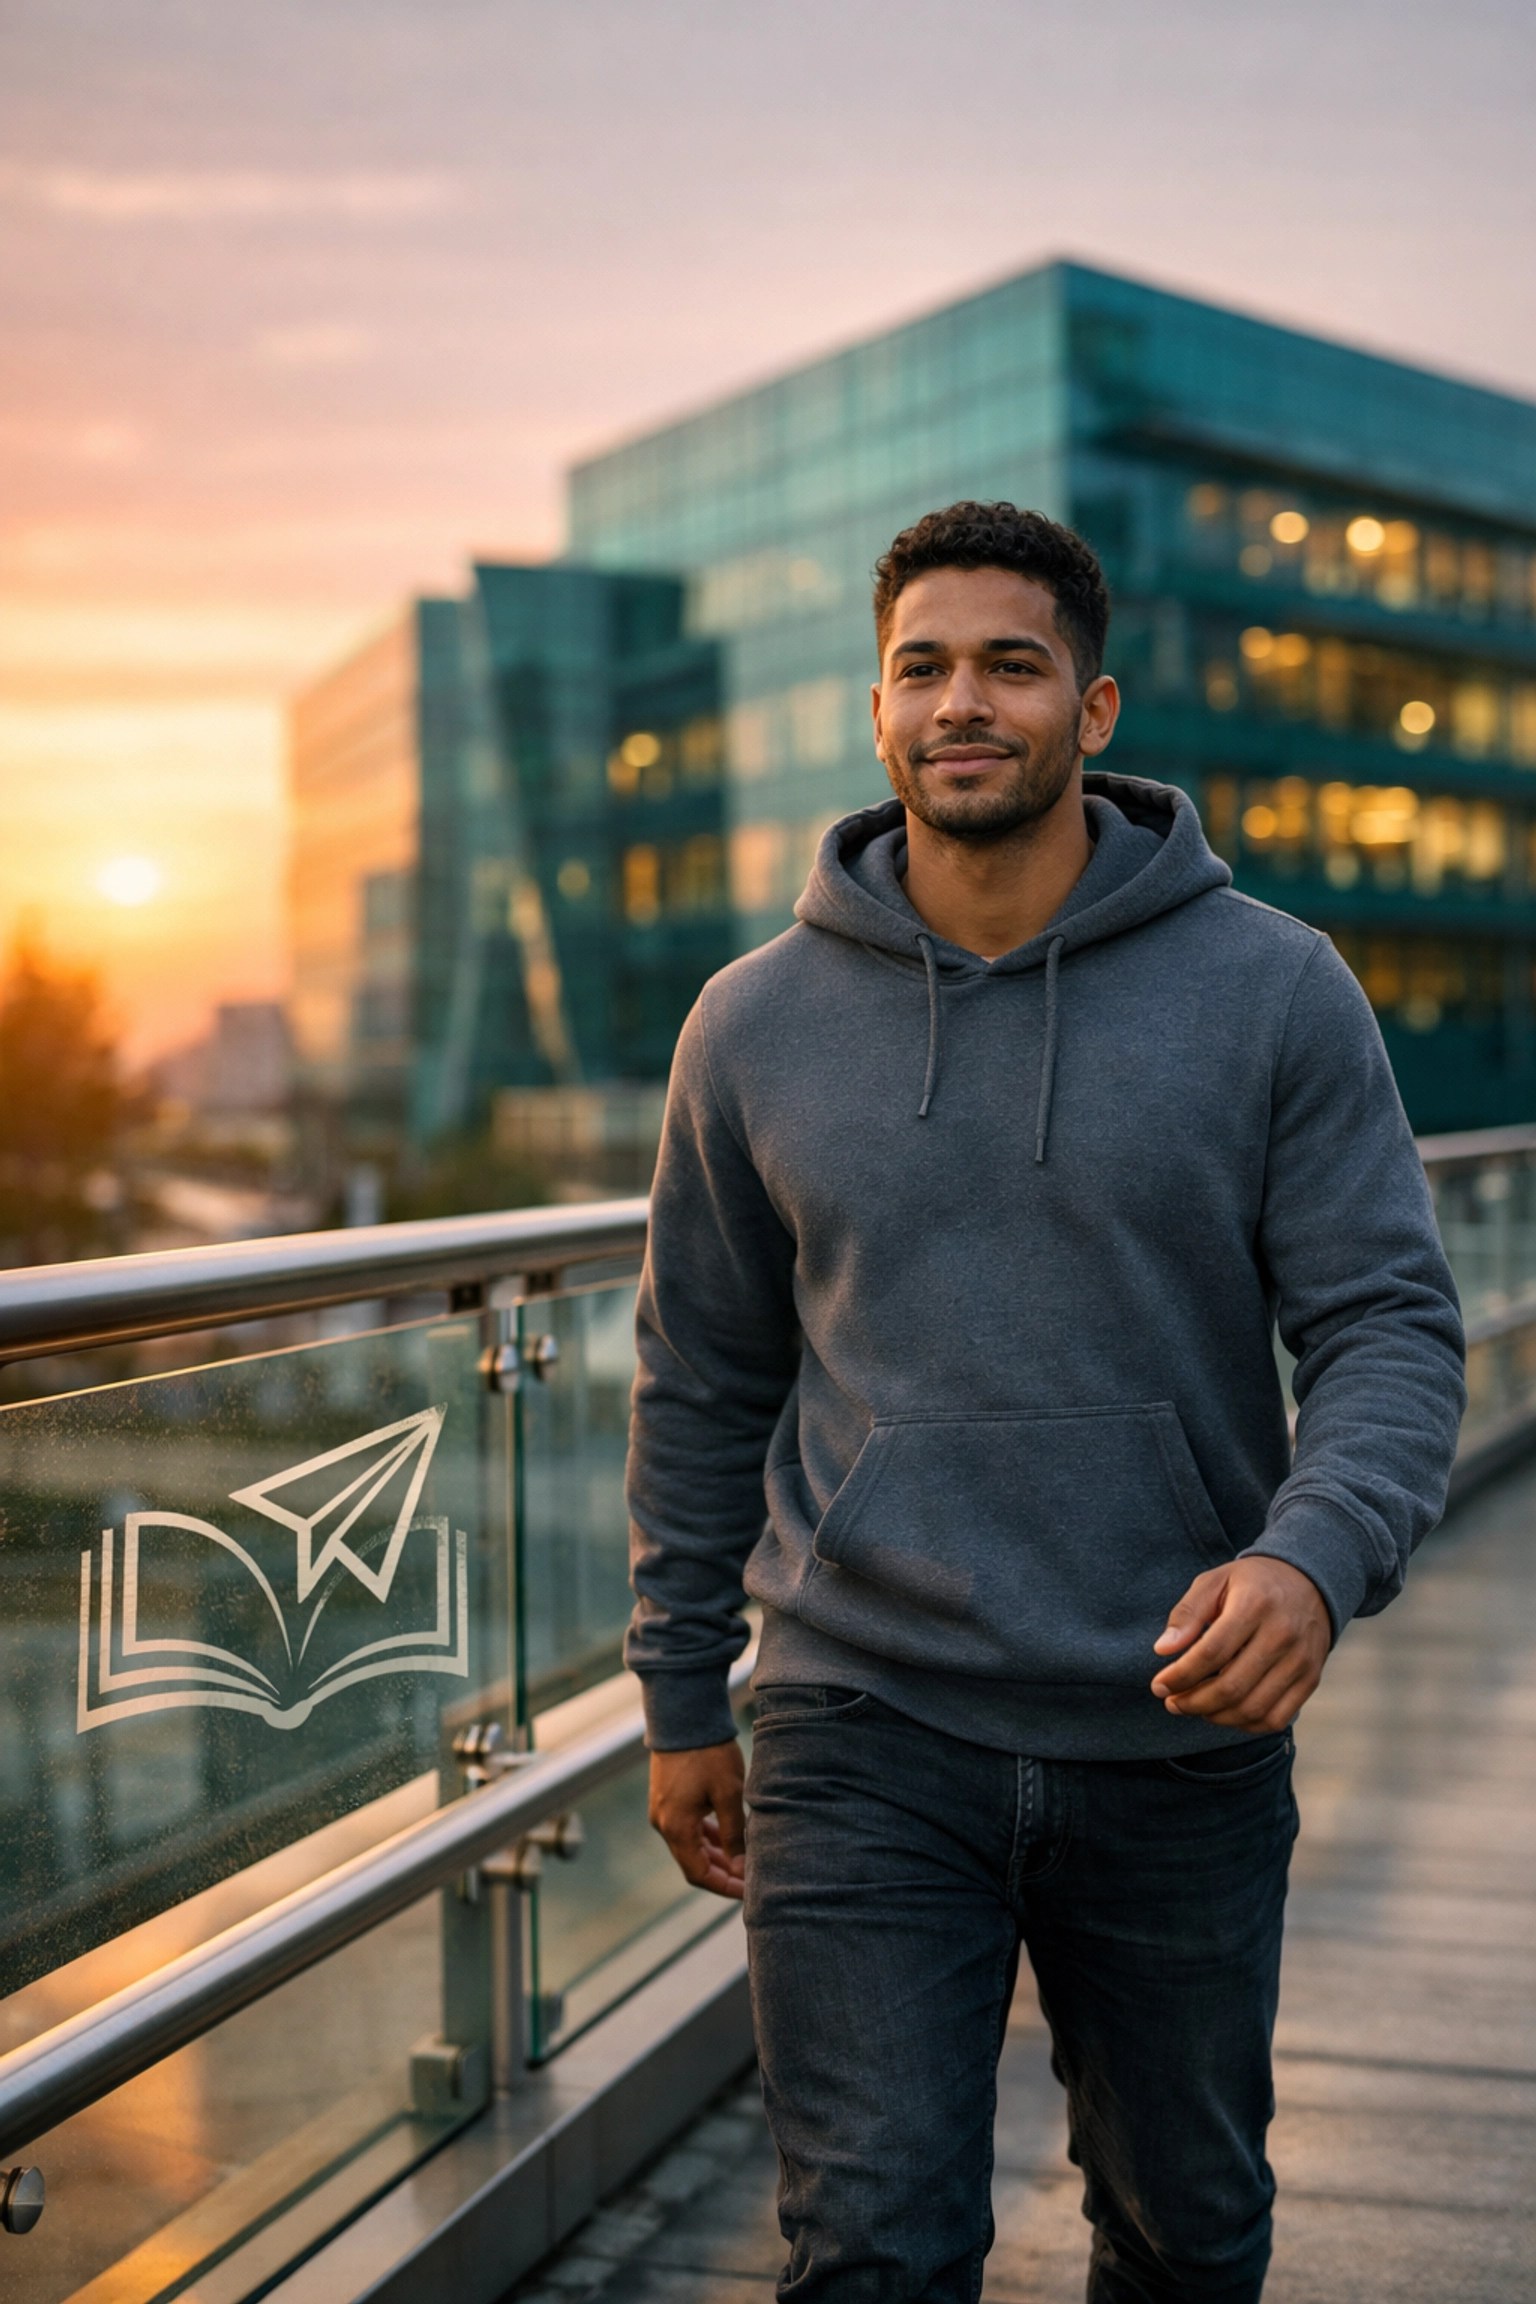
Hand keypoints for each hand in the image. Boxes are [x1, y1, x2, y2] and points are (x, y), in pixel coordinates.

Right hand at [648, 1739, 745, 1899]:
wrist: (684, 1716)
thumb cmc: (708, 1754)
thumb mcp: (729, 1794)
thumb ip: (734, 1834)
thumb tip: (740, 1868)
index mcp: (677, 1828)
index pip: (698, 1874)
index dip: (724, 1886)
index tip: (747, 1891)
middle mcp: (664, 1824)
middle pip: (693, 1862)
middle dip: (722, 1873)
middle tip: (749, 1878)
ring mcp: (663, 1810)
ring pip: (691, 1845)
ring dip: (715, 1854)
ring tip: (742, 1859)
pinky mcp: (667, 1797)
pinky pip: (687, 1827)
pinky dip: (707, 1836)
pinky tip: (726, 1835)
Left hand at [1150, 1556, 1330, 1732]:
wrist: (1309, 1582)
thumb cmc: (1252, 1583)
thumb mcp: (1214, 1581)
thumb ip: (1187, 1613)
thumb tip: (1163, 1650)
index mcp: (1255, 1604)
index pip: (1211, 1653)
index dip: (1180, 1676)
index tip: (1159, 1686)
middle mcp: (1282, 1634)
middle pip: (1231, 1687)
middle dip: (1193, 1702)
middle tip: (1172, 1702)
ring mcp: (1300, 1660)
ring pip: (1252, 1709)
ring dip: (1215, 1716)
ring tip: (1194, 1707)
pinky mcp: (1311, 1680)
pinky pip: (1275, 1718)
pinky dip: (1245, 1724)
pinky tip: (1225, 1712)